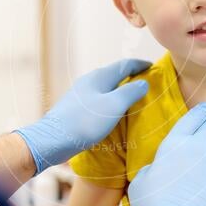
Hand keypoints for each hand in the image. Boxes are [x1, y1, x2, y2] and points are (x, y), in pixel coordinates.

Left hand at [14, 59, 150, 173]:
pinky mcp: (76, 108)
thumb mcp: (113, 106)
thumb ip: (130, 92)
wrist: (52, 140)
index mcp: (99, 77)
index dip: (140, 65)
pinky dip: (110, 100)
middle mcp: (89, 81)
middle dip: (131, 76)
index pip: (124, 65)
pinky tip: (112, 111)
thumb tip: (143, 83)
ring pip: (106, 87)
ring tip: (132, 97)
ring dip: (120, 89)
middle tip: (146, 81)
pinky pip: (99, 99)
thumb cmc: (85, 122)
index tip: (153, 66)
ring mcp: (80, 94)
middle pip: (114, 74)